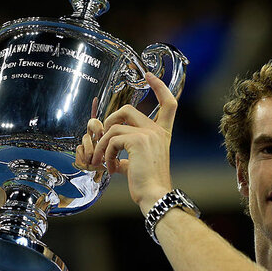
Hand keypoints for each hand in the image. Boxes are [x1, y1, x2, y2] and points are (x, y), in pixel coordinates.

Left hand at [78, 73, 176, 214]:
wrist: (155, 196)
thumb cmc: (147, 185)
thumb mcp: (137, 165)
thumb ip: (124, 154)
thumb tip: (107, 155)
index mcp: (162, 134)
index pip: (169, 103)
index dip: (160, 86)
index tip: (150, 75)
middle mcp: (157, 131)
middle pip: (128, 109)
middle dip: (109, 120)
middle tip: (102, 139)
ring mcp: (149, 134)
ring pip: (114, 126)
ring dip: (102, 144)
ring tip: (102, 161)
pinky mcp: (138, 141)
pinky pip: (112, 139)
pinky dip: (106, 154)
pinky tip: (111, 168)